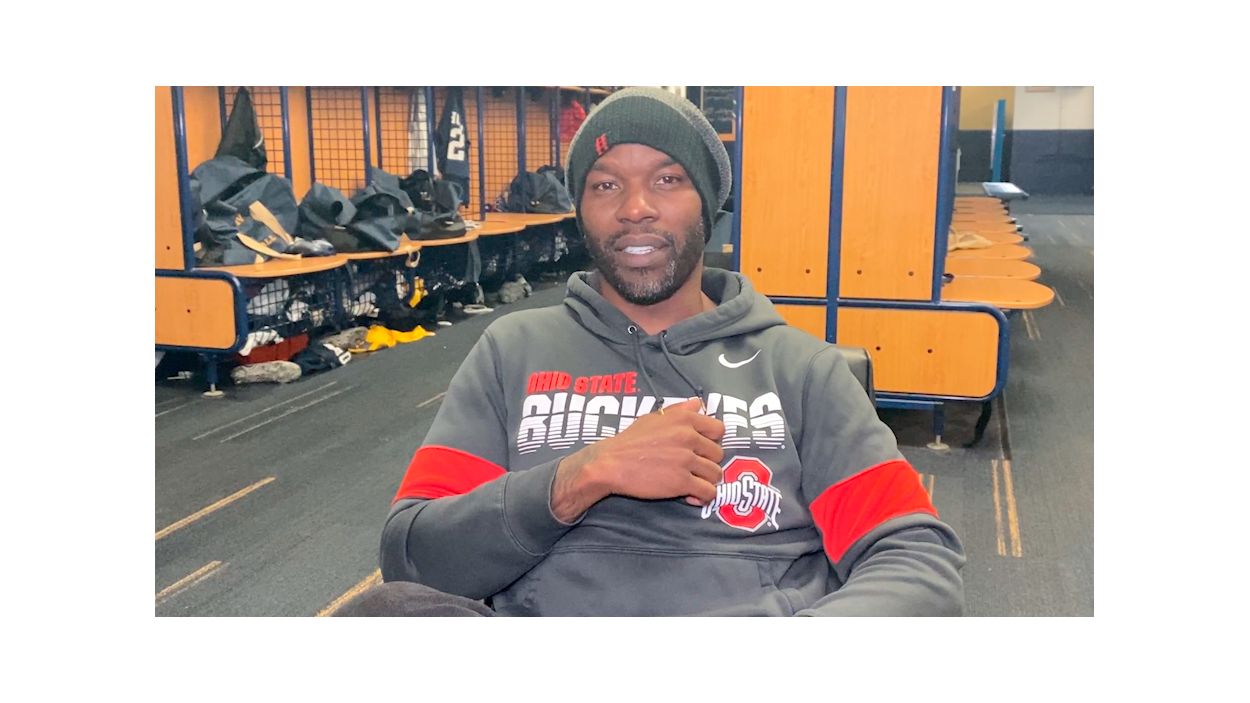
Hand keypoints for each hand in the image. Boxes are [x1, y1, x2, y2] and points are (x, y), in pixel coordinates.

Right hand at [550, 398, 724, 521]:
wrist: (611, 463)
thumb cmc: (629, 441)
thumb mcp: (653, 418)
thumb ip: (679, 411)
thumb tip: (698, 403)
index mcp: (684, 419)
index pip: (718, 429)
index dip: (712, 441)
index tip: (701, 449)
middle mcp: (689, 437)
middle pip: (718, 454)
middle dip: (708, 463)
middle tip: (693, 469)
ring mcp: (687, 460)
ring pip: (716, 474)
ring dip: (707, 481)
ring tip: (693, 483)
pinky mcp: (682, 482)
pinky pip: (708, 492)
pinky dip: (702, 496)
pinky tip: (691, 496)